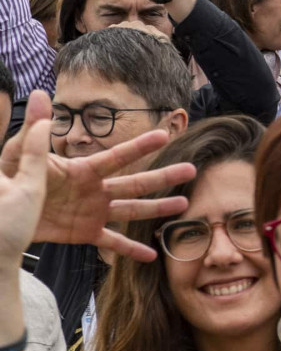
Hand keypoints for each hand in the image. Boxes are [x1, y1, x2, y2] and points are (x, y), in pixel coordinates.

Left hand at [0, 92, 194, 261]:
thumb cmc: (7, 181)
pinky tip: (151, 256)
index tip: (164, 134)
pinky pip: (111, 242)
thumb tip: (39, 94)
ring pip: (132, 210)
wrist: (1, 214)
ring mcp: (93, 212)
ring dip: (157, 209)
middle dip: (164, 177)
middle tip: (191, 170)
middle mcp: (94, 190)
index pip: (116, 157)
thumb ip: (32, 131)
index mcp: (82, 171)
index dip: (140, 147)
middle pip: (135, 183)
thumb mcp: (17, 157)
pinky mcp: (84, 233)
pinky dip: (130, 250)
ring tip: (183, 206)